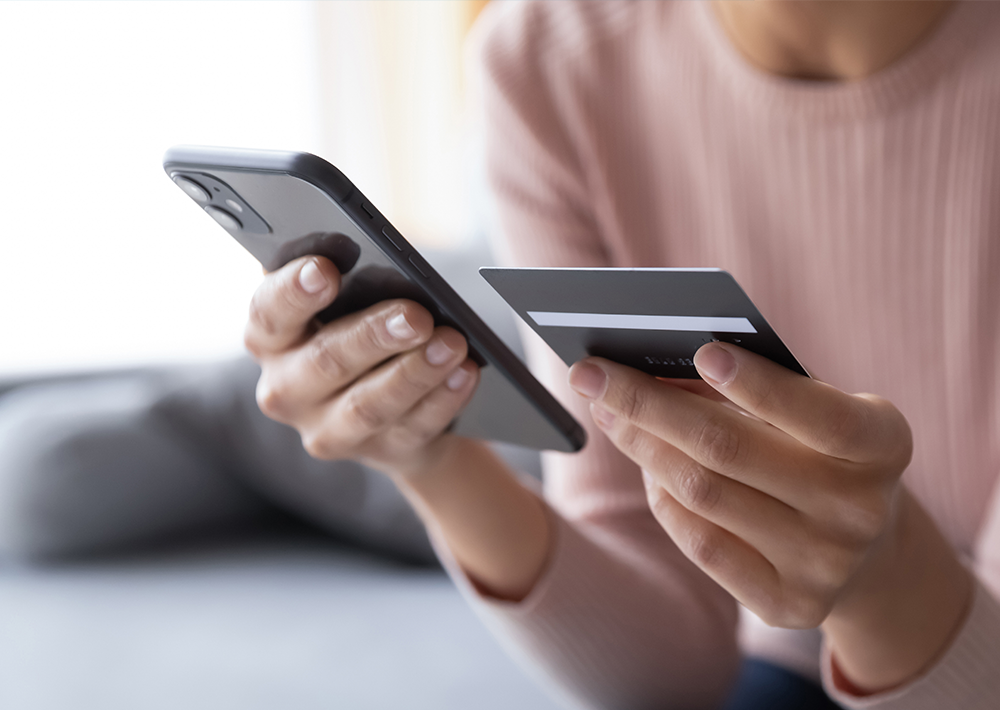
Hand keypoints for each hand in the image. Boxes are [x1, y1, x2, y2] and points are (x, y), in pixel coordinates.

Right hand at [244, 255, 479, 477]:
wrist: (391, 405)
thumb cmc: (360, 329)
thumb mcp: (343, 302)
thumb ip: (349, 280)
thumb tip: (385, 260)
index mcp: (270, 338)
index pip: (268, 312)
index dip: (293, 291)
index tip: (325, 270)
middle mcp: (287, 389)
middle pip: (326, 361)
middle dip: (374, 335)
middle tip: (416, 315)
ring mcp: (329, 429)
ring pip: (370, 404)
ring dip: (415, 372)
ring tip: (452, 343)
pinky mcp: (378, 451)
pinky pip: (413, 427)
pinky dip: (443, 399)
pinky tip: (464, 373)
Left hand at [568, 343, 969, 689]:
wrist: (867, 548)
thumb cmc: (822, 450)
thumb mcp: (814, 410)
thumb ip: (756, 386)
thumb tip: (655, 364)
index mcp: (882, 444)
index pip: (820, 415)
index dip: (761, 385)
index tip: (702, 351)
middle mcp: (861, 510)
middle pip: (729, 450)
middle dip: (647, 404)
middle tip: (590, 373)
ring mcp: (825, 565)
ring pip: (701, 493)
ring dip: (642, 445)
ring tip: (609, 411)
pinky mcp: (788, 604)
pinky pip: (699, 542)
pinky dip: (662, 497)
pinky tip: (646, 466)